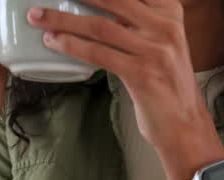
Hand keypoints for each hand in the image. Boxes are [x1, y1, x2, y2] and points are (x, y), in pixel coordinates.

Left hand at [26, 0, 223, 179]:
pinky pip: (99, 54)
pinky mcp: (142, 74)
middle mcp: (165, 26)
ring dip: (62, 19)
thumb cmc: (167, 84)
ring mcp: (155, 50)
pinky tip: (55, 42)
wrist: (185, 123)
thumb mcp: (162, 42)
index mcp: (169, 12)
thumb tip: (98, 7)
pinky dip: (72, 45)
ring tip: (38, 16)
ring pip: (100, 26)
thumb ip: (139, 22)